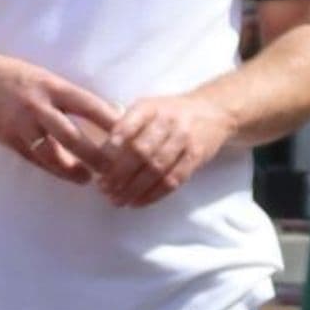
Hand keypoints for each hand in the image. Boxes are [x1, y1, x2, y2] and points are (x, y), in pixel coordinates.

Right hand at [0, 54, 120, 183]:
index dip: (110, 122)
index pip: (88, 106)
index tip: (130, 136)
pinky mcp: (7, 139)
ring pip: (51, 154)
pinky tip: (66, 174)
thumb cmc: (18, 77)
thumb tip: (110, 113)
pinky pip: (33, 159)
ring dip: (72, 169)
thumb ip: (72, 97)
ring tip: (87, 178)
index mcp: (52, 86)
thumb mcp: (47, 78)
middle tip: (113, 169)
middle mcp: (37, 106)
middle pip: (72, 136)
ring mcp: (20, 124)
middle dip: (94, 155)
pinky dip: (52, 169)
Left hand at [90, 90, 234, 208]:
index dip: (114, 144)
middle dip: (119, 174)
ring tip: (117, 200)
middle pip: (141, 151)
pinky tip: (137, 203)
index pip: (129, 124)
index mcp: (150, 107)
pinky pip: (173, 180)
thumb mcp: (147, 108)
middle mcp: (168, 121)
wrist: (213, 111)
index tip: (99, 161)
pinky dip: (152, 195)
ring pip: (156, 169)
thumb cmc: (169, 113)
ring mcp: (184, 139)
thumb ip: (125, 127)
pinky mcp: (196, 157)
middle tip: (104, 189)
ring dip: (134, 188)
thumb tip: (97, 156)